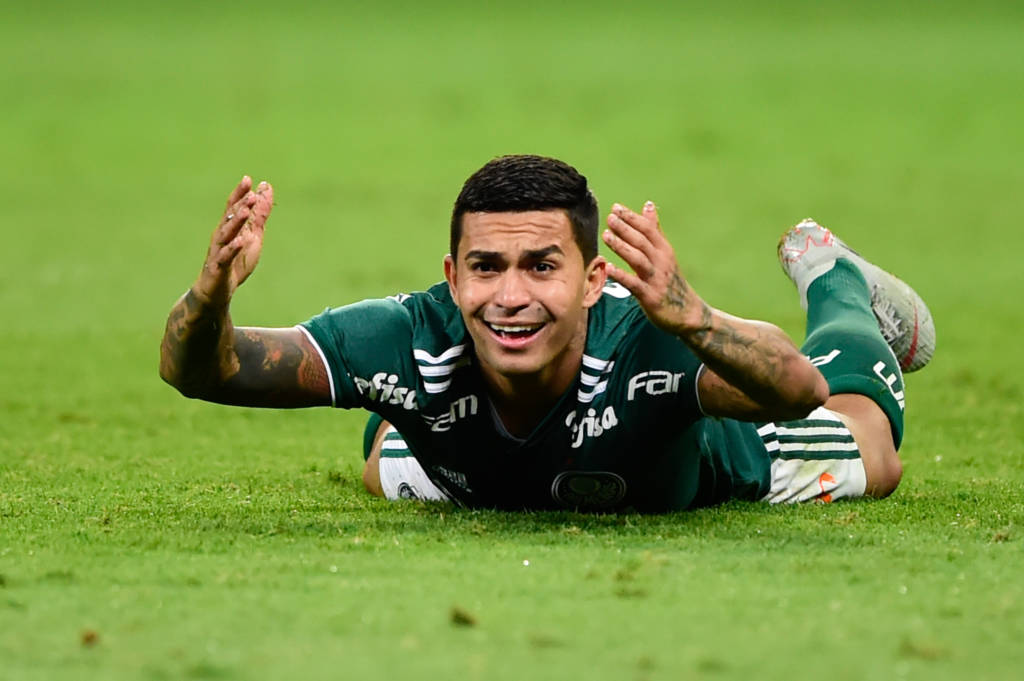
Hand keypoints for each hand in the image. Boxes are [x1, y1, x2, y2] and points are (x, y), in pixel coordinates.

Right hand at [194, 176, 273, 306]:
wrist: (217, 291)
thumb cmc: (235, 262)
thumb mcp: (253, 236)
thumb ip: (259, 215)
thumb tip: (265, 190)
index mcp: (229, 229)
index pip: (233, 207)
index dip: (239, 193)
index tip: (248, 179)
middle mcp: (221, 237)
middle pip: (229, 218)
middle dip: (239, 205)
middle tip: (250, 193)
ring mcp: (218, 251)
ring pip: (226, 234)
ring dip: (236, 222)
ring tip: (245, 211)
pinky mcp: (218, 267)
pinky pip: (225, 256)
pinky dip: (233, 248)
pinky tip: (240, 241)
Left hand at [601, 202, 708, 335]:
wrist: (688, 313)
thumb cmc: (671, 281)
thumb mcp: (665, 253)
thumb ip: (655, 230)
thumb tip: (648, 204)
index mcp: (664, 250)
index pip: (648, 229)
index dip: (632, 218)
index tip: (616, 208)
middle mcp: (661, 262)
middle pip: (642, 241)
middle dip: (626, 228)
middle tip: (610, 217)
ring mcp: (656, 279)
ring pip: (638, 259)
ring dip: (622, 247)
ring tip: (606, 236)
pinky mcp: (651, 296)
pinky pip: (634, 284)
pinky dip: (622, 275)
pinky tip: (608, 268)